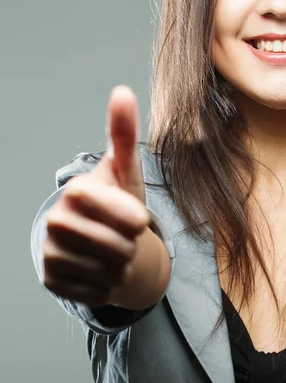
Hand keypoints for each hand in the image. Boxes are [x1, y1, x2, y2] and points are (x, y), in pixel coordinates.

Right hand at [42, 85, 149, 305]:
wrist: (107, 241)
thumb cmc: (119, 201)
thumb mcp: (127, 170)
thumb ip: (124, 134)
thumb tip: (122, 91)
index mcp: (75, 193)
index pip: (108, 209)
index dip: (127, 215)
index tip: (139, 219)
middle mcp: (55, 223)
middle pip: (116, 245)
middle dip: (130, 243)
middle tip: (124, 235)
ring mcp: (50, 255)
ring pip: (109, 271)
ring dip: (123, 264)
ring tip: (115, 251)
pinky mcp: (53, 282)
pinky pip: (99, 291)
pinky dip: (111, 284)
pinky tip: (103, 269)